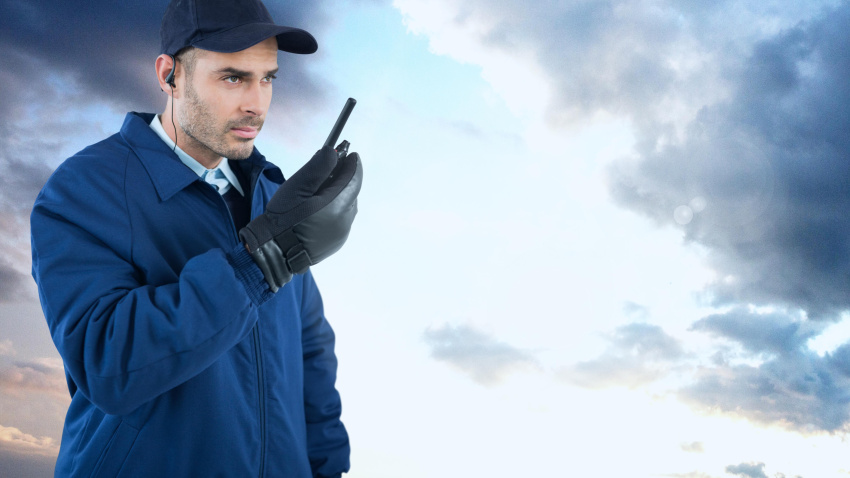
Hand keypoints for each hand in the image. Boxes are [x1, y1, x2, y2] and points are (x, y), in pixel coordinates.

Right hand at [239, 145, 362, 291]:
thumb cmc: (284, 217)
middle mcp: (345, 220)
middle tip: (327, 169)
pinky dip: (334, 210)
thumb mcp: (297, 187)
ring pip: (346, 206)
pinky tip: (318, 210)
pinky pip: (340, 220)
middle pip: (351, 192)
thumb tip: (334, 152)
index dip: (352, 164)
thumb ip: (318, 167)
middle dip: (342, 179)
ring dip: (338, 195)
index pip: (353, 178)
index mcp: (337, 206)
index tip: (349, 153)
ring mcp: (342, 233)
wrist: (275, 251)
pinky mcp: (336, 242)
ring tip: (319, 192)